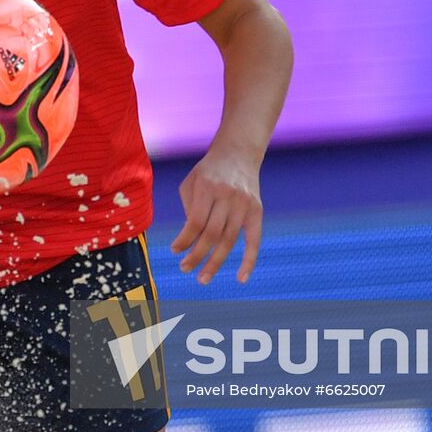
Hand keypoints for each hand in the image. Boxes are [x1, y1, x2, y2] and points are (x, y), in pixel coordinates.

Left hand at [170, 147, 263, 284]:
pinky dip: (249, 261)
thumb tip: (190, 241)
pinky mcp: (257, 210)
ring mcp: (244, 203)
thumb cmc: (208, 172)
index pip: (195, 221)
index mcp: (207, 187)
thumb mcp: (191, 183)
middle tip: (185, 269)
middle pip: (212, 234)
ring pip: (229, 240)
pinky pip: (254, 240)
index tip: (175, 251)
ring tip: (202, 278)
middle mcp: (228, 195)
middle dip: (197, 255)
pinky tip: (241, 279)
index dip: (184, 240)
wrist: (238, 153)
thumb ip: (189, 209)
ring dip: (215, 262)